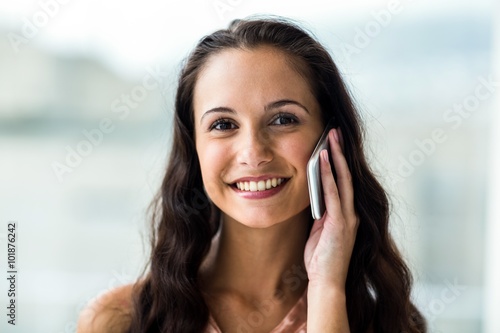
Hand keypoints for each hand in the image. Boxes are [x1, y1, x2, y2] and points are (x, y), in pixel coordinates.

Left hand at [304, 128, 358, 289]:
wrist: (326, 281)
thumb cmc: (321, 259)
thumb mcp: (319, 231)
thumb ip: (320, 213)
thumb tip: (314, 196)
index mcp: (346, 213)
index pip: (343, 181)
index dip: (339, 161)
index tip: (333, 144)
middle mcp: (351, 212)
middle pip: (347, 175)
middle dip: (340, 152)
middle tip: (335, 131)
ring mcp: (348, 216)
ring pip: (343, 179)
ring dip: (336, 157)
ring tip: (331, 137)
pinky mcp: (340, 222)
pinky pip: (334, 192)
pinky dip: (328, 175)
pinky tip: (322, 160)